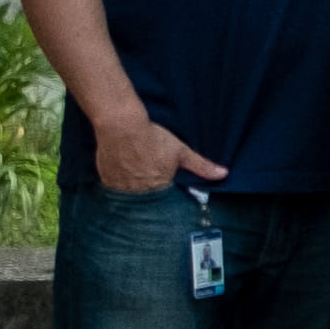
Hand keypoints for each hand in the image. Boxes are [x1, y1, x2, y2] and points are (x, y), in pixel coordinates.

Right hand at [93, 110, 228, 197]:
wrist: (122, 126)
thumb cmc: (153, 138)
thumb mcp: (181, 151)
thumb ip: (201, 165)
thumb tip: (223, 174)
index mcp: (158, 187)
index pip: (165, 202)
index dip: (167, 196)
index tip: (166, 189)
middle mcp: (139, 191)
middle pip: (146, 200)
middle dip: (150, 195)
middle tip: (150, 180)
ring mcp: (120, 186)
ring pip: (129, 195)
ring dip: (134, 190)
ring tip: (137, 176)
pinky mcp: (106, 179)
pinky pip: (114, 188)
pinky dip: (120, 184)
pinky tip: (124, 173)